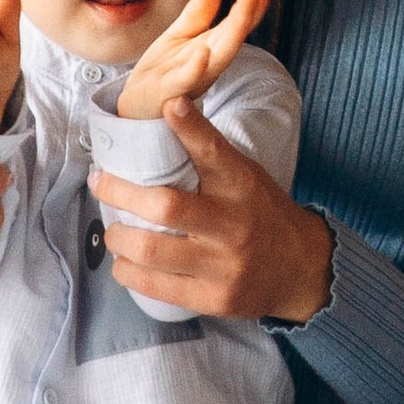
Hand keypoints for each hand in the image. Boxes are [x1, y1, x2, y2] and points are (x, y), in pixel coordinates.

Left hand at [94, 100, 332, 323]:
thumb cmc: (261, 214)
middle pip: (166, 207)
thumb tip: (165, 113)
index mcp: (242, 187)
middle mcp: (234, 224)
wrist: (302, 269)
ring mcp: (224, 265)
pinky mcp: (215, 298)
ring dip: (118, 238)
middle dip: (121, 192)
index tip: (170, 104)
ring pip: (152, 250)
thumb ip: (210, 156)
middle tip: (101, 183)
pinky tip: (124, 263)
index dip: (191, 128)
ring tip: (112, 231)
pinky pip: (156, 286)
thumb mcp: (246, 177)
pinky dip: (129, 272)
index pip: (214, 152)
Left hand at [118, 0, 270, 121]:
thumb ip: (196, 17)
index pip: (236, 26)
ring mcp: (191, 78)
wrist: (135, 105)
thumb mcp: (178, 37)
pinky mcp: (169, 89)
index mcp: (211, 49)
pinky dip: (197, 67)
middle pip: (232, 37)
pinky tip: (203, 51)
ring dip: (233, 34)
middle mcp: (208, 64)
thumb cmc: (161, 71)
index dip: (251, 7)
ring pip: (217, 57)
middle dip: (247, 13)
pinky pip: (185, 79)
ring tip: (243, 11)